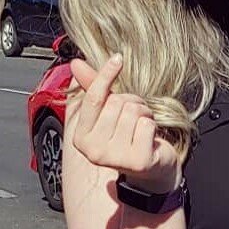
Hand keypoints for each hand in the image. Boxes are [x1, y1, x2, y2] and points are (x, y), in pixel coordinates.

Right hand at [69, 54, 181, 192]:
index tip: (118, 58)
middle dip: (132, 102)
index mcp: (81, 138)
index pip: (93, 98)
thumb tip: (76, 64)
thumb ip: (93, 90)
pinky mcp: (137, 161)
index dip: (105, 75)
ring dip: (144, 113)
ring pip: (133, 111)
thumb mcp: (109, 114)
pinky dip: (152, 126)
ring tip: (142, 128)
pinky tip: (150, 139)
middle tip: (135, 118)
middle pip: (117, 102)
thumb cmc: (128, 138)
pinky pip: (147, 124)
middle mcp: (94, 151)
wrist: (151, 170)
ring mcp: (115, 158)